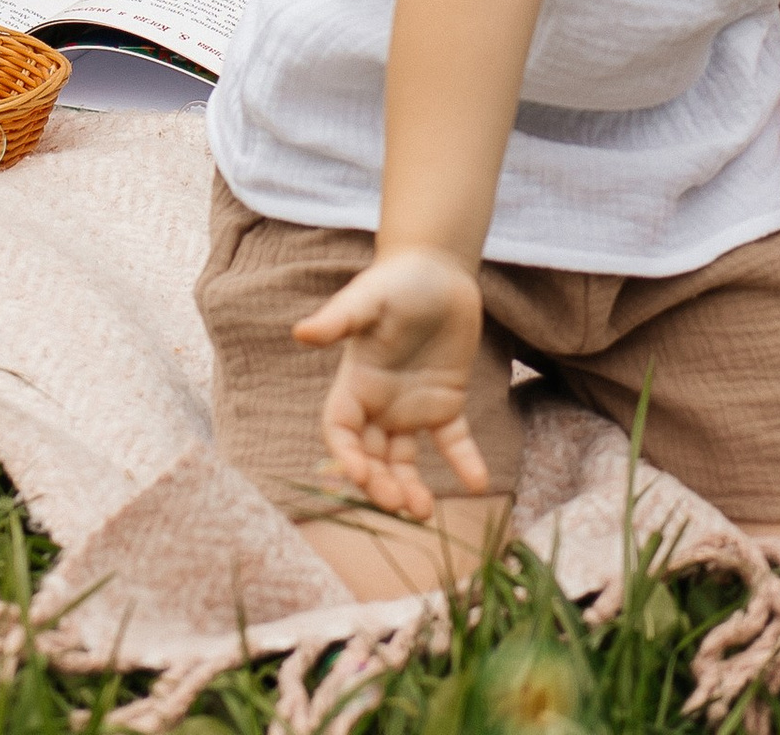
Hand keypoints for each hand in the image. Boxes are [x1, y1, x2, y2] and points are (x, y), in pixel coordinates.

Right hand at [292, 246, 492, 518]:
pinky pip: (453, 442)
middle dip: (379, 484)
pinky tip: (478, 482)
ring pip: (404, 460)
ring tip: (424, 511)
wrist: (438, 269)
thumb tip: (301, 332)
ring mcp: (412, 407)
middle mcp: (380, 403)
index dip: (346, 455)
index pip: (340, 430)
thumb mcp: (367, 298)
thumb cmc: (396, 280)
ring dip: (411, 487)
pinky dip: (464, 463)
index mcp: (356, 383)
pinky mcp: (446, 402)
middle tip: (398, 503)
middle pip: (371, 456)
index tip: (360, 474)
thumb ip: (339, 319)